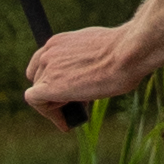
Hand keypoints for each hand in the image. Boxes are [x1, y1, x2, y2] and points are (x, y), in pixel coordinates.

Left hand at [26, 27, 142, 124]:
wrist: (127, 54)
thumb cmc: (125, 53)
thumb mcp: (99, 51)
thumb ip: (84, 61)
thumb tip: (88, 76)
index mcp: (60, 41)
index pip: (43, 63)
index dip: (52, 78)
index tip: (67, 90)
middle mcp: (49, 52)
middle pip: (39, 78)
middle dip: (54, 93)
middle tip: (74, 104)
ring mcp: (48, 68)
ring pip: (38, 91)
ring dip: (55, 104)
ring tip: (75, 113)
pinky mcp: (49, 86)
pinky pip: (35, 101)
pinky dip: (49, 114)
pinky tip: (66, 121)